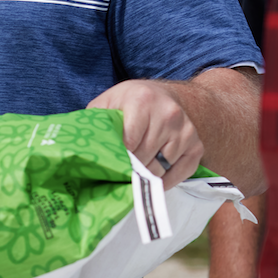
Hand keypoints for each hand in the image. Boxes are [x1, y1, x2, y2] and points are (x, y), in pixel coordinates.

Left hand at [86, 79, 202, 189]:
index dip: (117, 159)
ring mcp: (185, 130)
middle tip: (117, 176)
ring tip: (133, 176)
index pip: (129, 143)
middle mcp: (168, 114)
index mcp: (142, 100)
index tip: (108, 167)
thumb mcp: (107, 103)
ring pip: (160, 168)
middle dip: (129, 169)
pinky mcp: (196, 145)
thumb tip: (81, 150)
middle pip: (144, 157)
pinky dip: (165, 182)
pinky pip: (180, 173)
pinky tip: (152, 180)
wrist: (163, 96)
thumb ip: (96, 123)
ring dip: (145, 176)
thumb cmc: (129, 103)